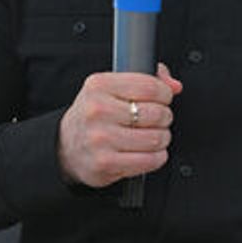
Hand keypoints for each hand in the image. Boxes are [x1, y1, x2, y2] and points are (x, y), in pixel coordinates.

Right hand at [58, 62, 182, 187]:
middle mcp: (97, 110)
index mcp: (99, 85)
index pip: (149, 86)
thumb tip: (174, 85)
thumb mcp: (112, 88)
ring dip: (162, 138)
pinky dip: (157, 157)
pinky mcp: (106, 163)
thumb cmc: (95, 115)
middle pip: (156, 113)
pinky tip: (149, 152)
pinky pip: (149, 160)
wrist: (67, 146)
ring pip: (155, 138)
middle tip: (158, 120)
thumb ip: (147, 79)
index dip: (164, 93)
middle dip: (164, 117)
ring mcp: (100, 138)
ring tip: (154, 136)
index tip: (163, 98)